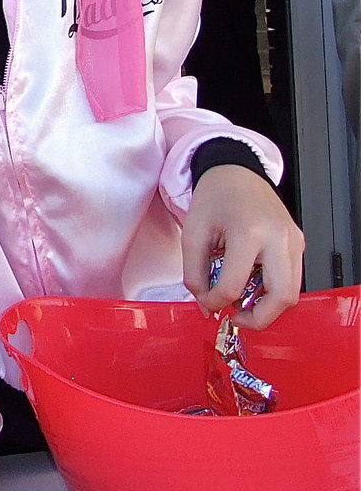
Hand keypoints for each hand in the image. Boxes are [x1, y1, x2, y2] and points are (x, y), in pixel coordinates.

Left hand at [181, 165, 304, 329]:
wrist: (236, 171)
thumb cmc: (214, 197)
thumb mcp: (192, 234)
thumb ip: (194, 275)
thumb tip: (206, 307)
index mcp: (248, 231)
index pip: (233, 286)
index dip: (214, 303)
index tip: (206, 301)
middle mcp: (278, 237)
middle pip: (281, 298)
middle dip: (256, 318)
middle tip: (235, 315)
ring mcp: (294, 240)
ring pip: (291, 294)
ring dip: (267, 307)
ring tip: (242, 297)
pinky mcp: (299, 243)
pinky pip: (292, 280)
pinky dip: (273, 291)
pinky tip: (252, 281)